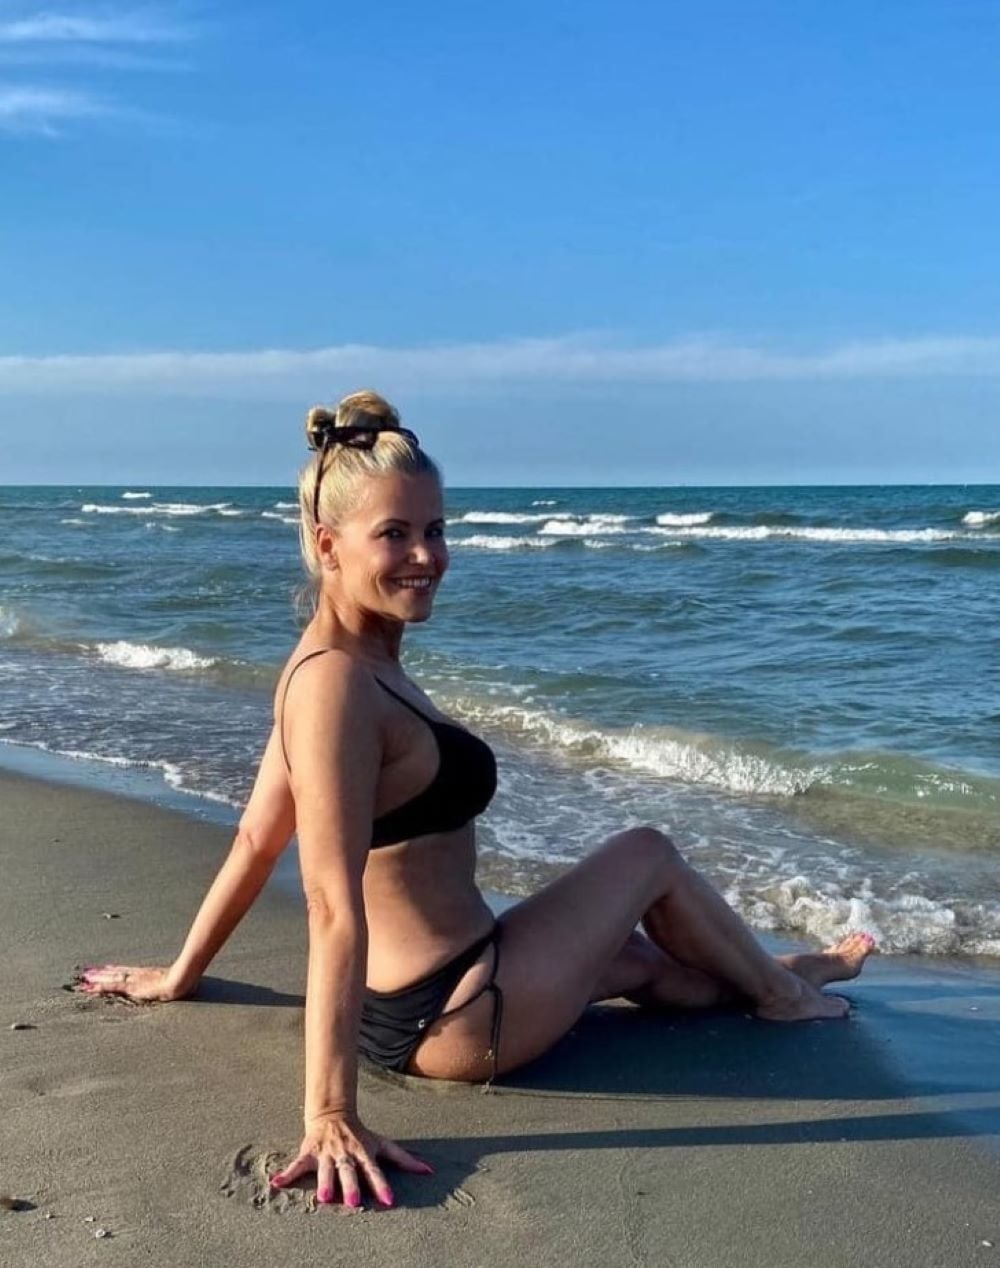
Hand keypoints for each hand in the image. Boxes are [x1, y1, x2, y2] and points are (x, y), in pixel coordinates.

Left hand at [76, 964, 193, 1002]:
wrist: (184, 979)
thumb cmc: (185, 981)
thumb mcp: (179, 981)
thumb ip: (177, 980)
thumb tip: (185, 983)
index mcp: (148, 974)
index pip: (128, 971)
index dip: (115, 970)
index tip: (104, 968)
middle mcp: (138, 976)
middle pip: (117, 973)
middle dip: (102, 973)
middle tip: (86, 972)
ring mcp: (135, 981)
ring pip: (112, 979)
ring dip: (97, 979)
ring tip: (83, 979)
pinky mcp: (133, 988)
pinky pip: (113, 987)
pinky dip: (102, 987)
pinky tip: (91, 988)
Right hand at [270, 1112, 432, 1208]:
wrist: (333, 1113)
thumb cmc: (361, 1135)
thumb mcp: (383, 1144)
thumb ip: (404, 1159)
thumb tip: (429, 1172)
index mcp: (363, 1153)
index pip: (374, 1171)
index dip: (382, 1185)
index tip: (390, 1201)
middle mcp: (345, 1154)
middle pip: (348, 1171)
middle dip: (350, 1186)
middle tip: (353, 1202)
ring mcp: (326, 1153)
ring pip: (325, 1169)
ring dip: (324, 1182)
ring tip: (322, 1197)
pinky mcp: (309, 1152)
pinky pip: (296, 1164)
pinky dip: (286, 1174)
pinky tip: (276, 1183)